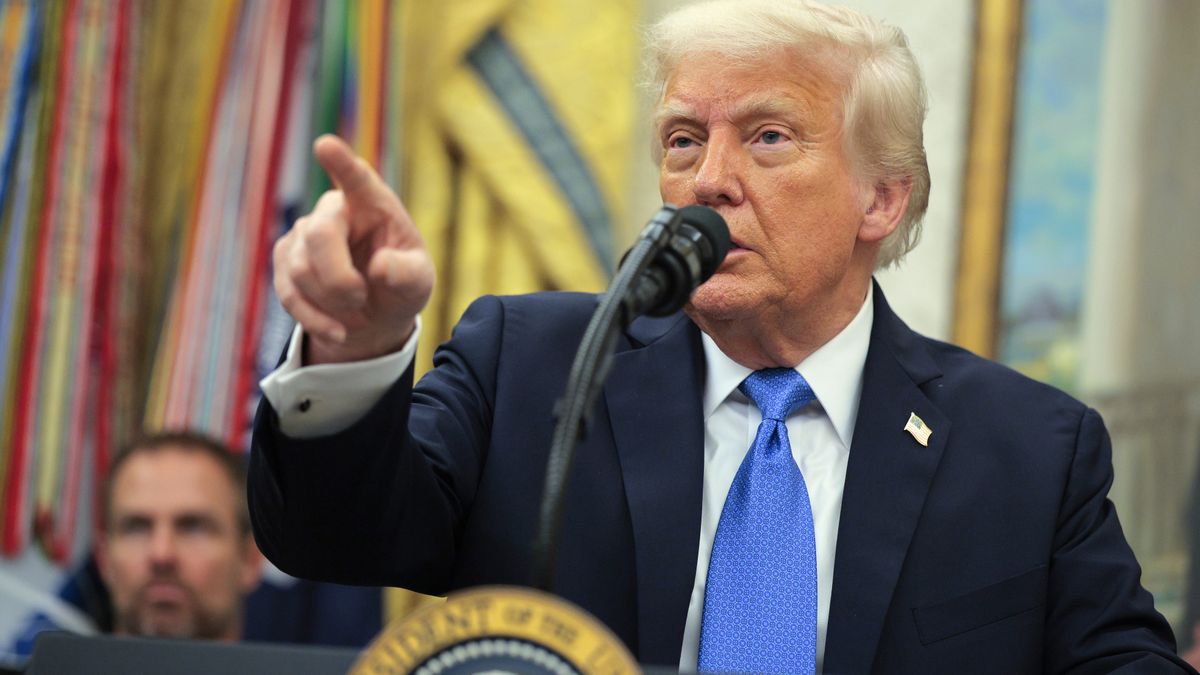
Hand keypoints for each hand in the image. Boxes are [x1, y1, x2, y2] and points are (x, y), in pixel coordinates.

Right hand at [273, 135, 434, 363]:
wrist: (374, 313)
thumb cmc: (400, 284)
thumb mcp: (418, 282)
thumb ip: (407, 273)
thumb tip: (379, 268)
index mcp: (373, 203)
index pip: (357, 179)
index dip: (341, 163)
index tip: (325, 145)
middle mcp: (334, 209)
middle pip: (319, 235)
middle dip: (339, 279)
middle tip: (360, 299)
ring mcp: (303, 233)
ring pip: (301, 270)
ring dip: (331, 302)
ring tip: (356, 310)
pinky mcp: (285, 260)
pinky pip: (288, 294)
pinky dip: (315, 319)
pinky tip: (338, 330)